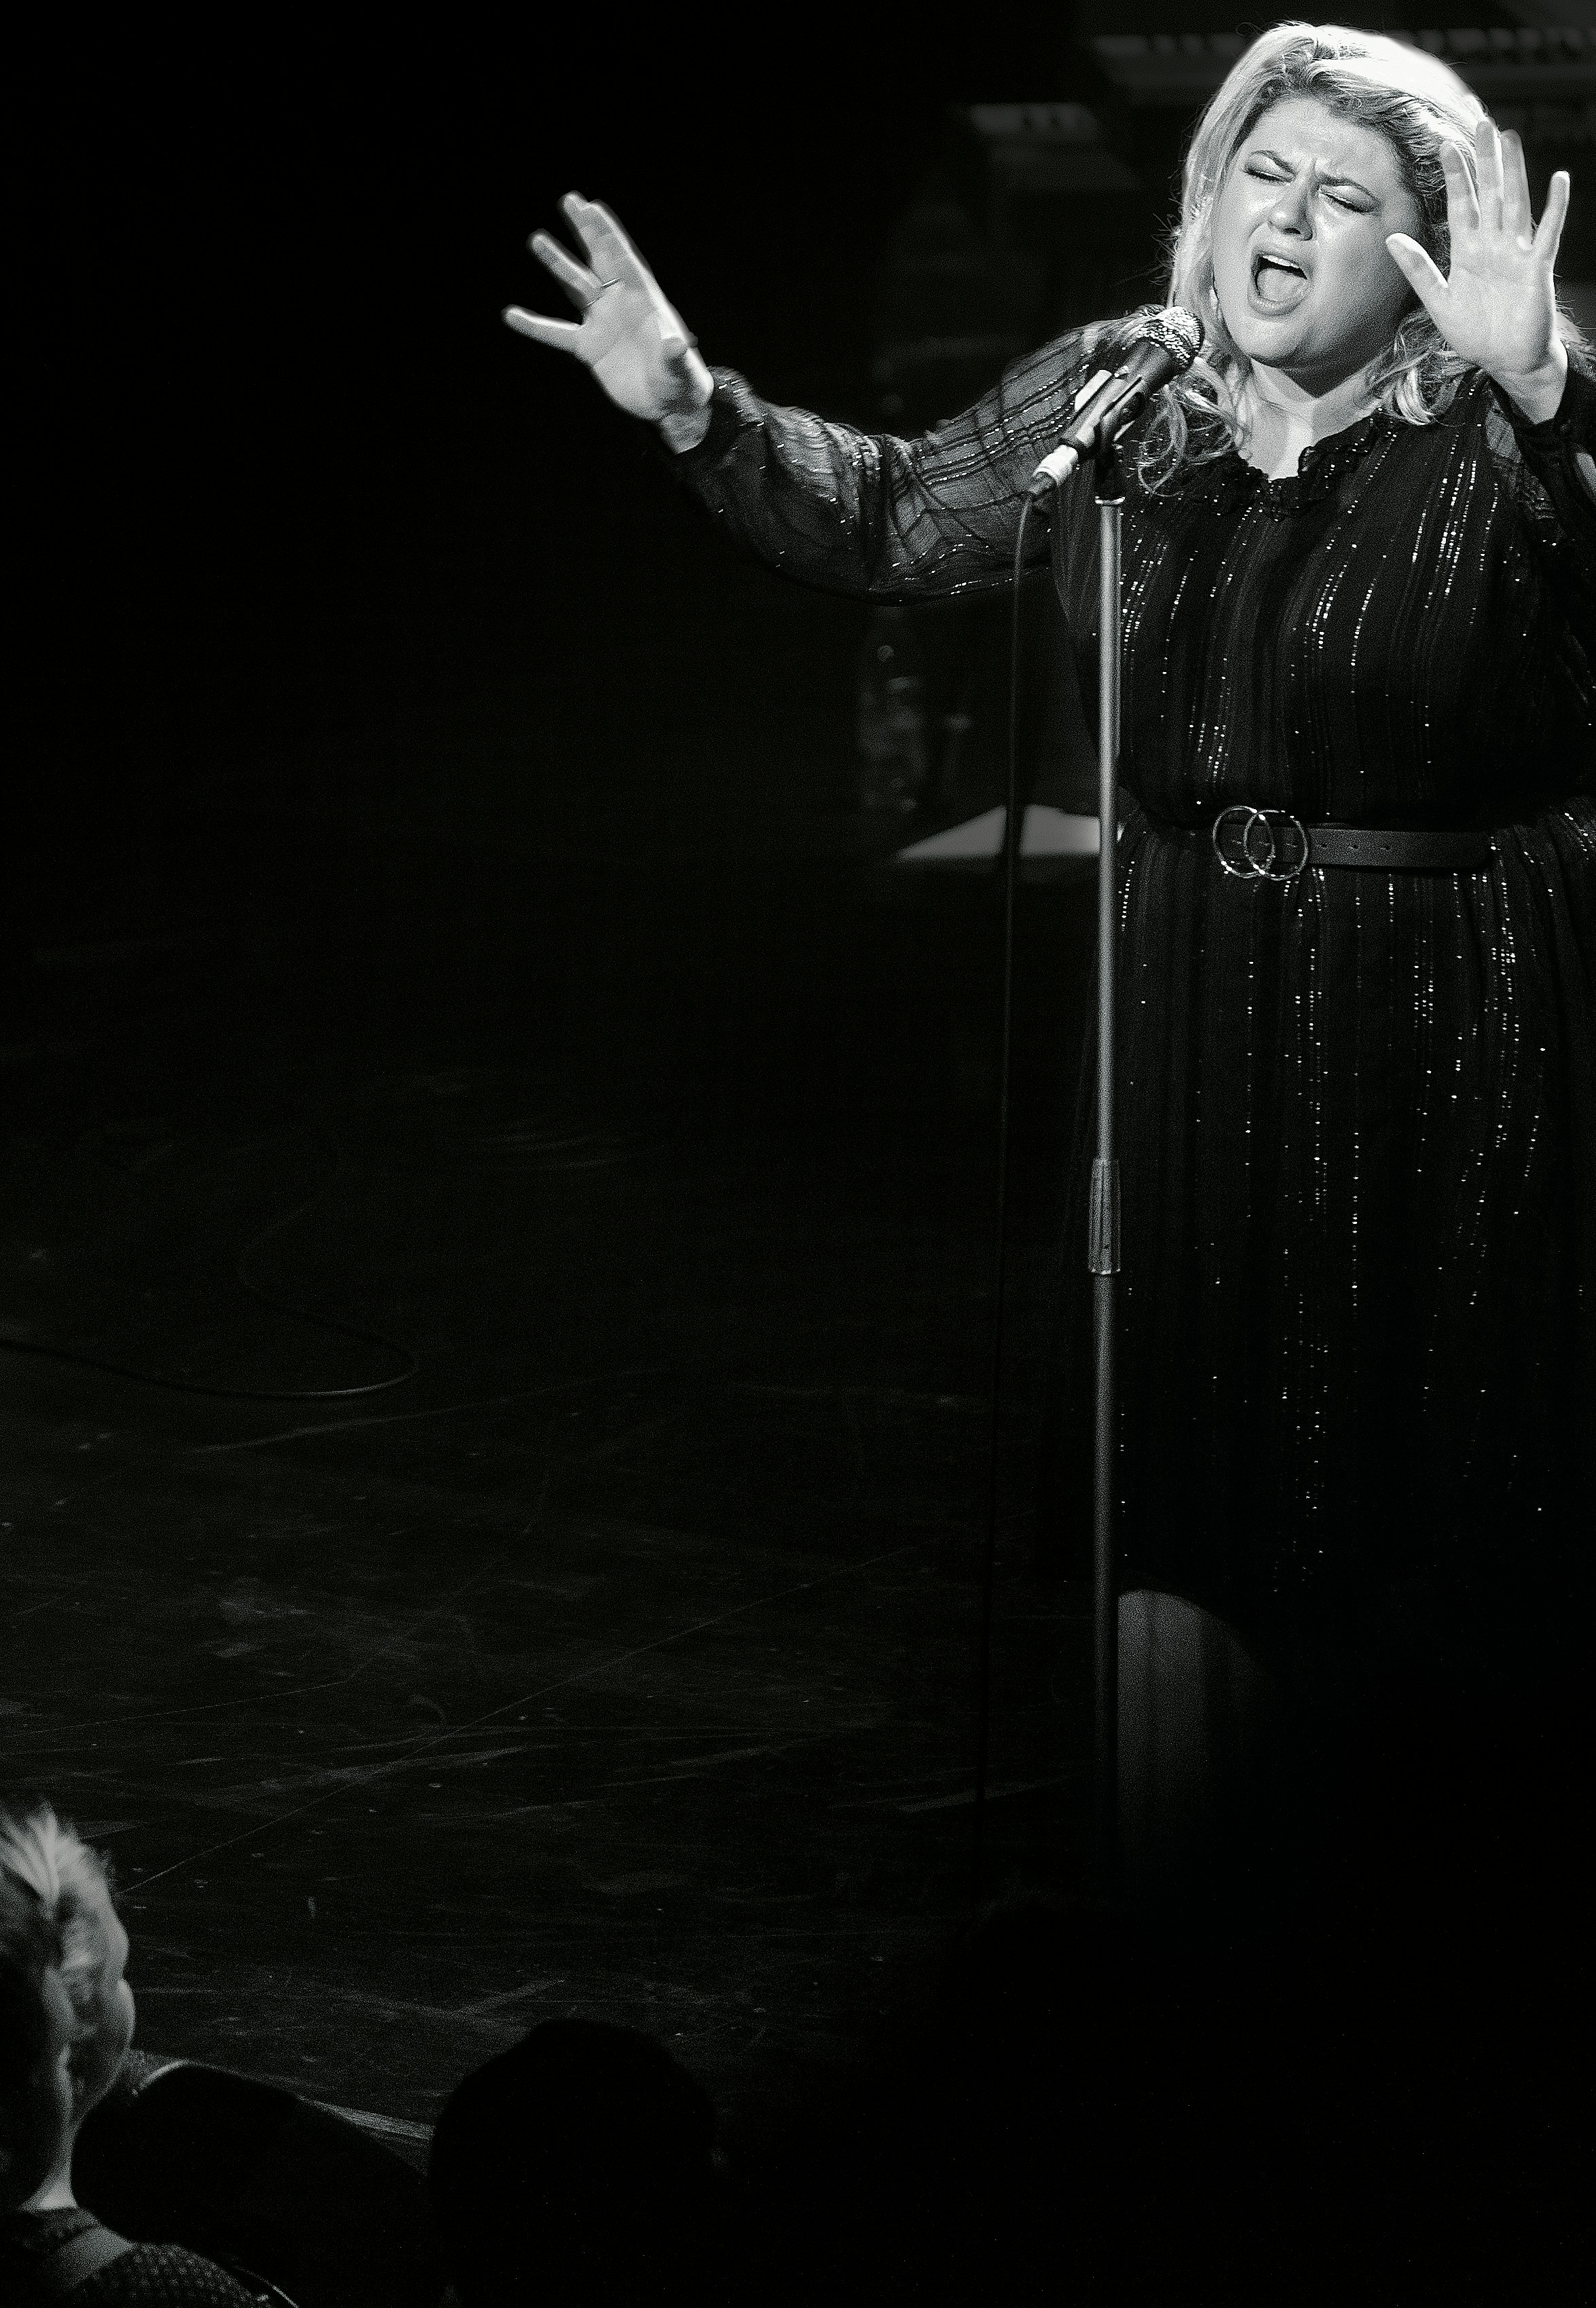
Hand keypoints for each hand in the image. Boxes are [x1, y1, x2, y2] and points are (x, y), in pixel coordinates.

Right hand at [503, 194, 713, 444]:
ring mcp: (602, 323)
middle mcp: (620, 304)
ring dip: (557, 264)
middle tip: (570, 199)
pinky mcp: (589, 347)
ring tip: (537, 238)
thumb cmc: (681, 380)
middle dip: (585, 231)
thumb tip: (673, 343)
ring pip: (575, 286)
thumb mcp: (679, 368)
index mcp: (643, 300)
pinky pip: (557, 333)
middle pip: (599, 259)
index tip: (591, 207)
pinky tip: (511, 315)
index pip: (622, 259)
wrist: (669, 404)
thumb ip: (674, 354)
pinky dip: (535, 326)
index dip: (607, 234)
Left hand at [1386, 120, 1569, 421]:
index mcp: (1468, 251)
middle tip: (1481, 122)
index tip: (1446, 144)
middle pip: (1488, 193)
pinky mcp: (1537, 267)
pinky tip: (1558, 180)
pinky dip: (1556, 207)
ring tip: (1510, 138)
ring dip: (1513, 171)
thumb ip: (1418, 269)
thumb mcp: (1438, 301)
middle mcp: (1493, 244)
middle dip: (1484, 160)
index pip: (1461, 204)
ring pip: (1514, 203)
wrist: (1506, 360)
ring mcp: (1517, 253)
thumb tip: (1392, 238)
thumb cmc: (1476, 332)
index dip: (1454, 176)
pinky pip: (1548, 233)